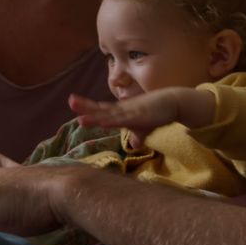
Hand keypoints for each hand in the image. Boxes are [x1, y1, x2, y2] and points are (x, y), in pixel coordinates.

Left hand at [69, 88, 213, 147]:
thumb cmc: (157, 113)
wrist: (174, 102)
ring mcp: (131, 112)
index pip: (101, 109)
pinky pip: (124, 121)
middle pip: (101, 109)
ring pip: (110, 116)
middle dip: (86, 106)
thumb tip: (136, 144)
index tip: (73, 102)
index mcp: (121, 111)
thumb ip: (138, 135)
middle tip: (71, 101)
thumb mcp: (145, 127)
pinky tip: (104, 123)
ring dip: (96, 117)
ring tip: (81, 118)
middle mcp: (123, 110)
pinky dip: (114, 122)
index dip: (88, 107)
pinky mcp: (140, 117)